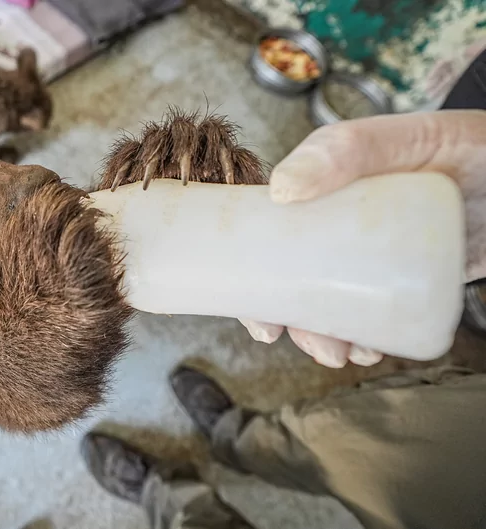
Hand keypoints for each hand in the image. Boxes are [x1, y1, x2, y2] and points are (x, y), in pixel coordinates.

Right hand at [242, 110, 485, 367]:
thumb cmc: (464, 147)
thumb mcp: (401, 140)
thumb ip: (344, 149)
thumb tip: (279, 191)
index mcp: (319, 192)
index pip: (267, 236)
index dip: (250, 280)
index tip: (258, 319)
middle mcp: (337, 226)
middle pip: (293, 280)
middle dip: (292, 322)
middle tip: (309, 345)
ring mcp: (370, 254)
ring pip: (329, 303)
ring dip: (324, 337)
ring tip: (344, 354)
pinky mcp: (402, 277)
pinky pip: (372, 313)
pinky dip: (363, 337)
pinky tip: (369, 347)